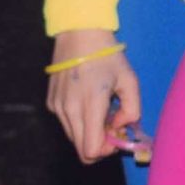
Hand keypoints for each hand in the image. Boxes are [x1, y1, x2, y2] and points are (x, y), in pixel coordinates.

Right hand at [47, 29, 143, 162]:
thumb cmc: (108, 57)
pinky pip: (67, 123)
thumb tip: (120, 126)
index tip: (117, 134)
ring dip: (89, 131)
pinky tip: (88, 101)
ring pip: (74, 137)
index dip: (107, 151)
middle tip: (113, 123)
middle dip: (100, 143)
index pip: (91, 150)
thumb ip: (132, 110)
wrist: (78, 34)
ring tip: (102, 110)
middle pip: (82, 149)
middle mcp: (70, 110)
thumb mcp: (130, 80)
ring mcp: (57, 107)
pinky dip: (79, 121)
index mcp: (91, 105)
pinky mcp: (51, 103)